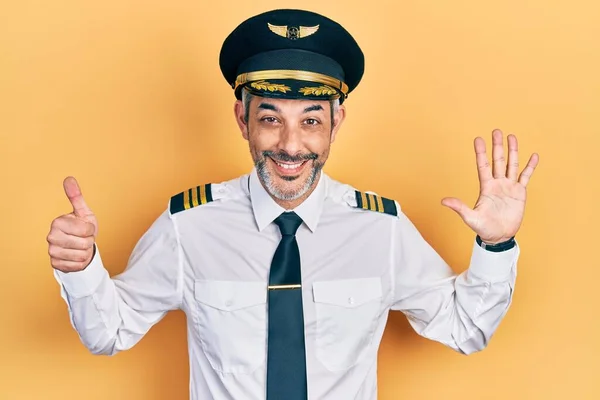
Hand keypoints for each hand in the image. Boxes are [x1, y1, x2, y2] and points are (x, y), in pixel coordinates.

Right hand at [47, 177, 97, 271]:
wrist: (77, 247)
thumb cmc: (82, 228)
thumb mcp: (83, 212)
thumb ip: (76, 196)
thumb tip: (69, 178)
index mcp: (58, 222)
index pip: (86, 229)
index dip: (91, 230)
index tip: (86, 228)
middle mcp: (51, 237)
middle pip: (85, 243)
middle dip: (89, 241)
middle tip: (83, 238)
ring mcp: (52, 251)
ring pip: (82, 255)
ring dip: (86, 252)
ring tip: (80, 246)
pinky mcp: (55, 264)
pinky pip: (77, 265)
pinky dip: (81, 262)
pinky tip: (76, 256)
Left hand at [441, 129, 538, 243]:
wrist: (499, 237)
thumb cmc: (483, 228)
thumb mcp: (470, 218)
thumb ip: (459, 207)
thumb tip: (443, 201)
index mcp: (485, 187)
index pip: (482, 166)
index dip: (481, 153)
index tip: (478, 139)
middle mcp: (497, 183)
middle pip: (497, 161)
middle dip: (497, 146)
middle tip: (496, 131)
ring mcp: (508, 187)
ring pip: (511, 165)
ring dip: (512, 151)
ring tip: (512, 136)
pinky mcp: (519, 193)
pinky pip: (525, 176)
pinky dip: (530, 166)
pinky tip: (533, 155)